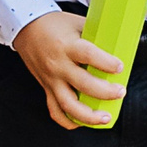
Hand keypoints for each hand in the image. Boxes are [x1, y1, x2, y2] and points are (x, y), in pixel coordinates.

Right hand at [13, 10, 125, 129]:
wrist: (26, 28)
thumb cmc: (54, 25)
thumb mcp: (77, 24)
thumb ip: (96, 37)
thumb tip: (120, 46)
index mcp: (67, 46)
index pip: (88, 55)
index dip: (106, 63)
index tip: (119, 67)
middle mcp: (58, 65)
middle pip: (83, 84)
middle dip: (105, 92)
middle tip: (120, 92)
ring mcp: (51, 79)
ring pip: (68, 105)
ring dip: (88, 115)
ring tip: (105, 117)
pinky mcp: (46, 88)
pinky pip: (55, 110)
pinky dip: (68, 120)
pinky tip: (81, 122)